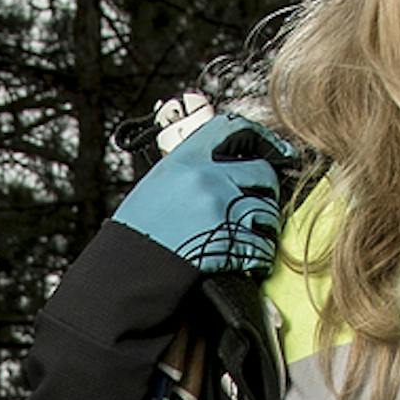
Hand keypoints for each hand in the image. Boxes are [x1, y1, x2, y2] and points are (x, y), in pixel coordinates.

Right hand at [113, 99, 292, 274]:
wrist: (127, 271)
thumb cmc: (138, 233)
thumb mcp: (157, 186)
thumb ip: (190, 174)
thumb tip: (222, 169)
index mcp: (185, 160)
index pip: (231, 128)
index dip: (258, 137)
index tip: (273, 150)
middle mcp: (206, 178)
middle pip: (262, 172)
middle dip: (268, 191)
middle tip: (262, 207)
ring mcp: (220, 208)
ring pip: (267, 211)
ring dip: (266, 228)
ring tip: (255, 239)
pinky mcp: (230, 241)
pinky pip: (262, 245)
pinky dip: (260, 257)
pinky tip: (249, 262)